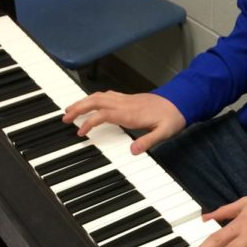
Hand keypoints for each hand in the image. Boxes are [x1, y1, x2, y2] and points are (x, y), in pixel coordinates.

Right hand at [62, 91, 185, 153]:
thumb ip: (148, 141)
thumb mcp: (164, 133)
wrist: (182, 102)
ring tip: (71, 110)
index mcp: (131, 113)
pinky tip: (91, 103)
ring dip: (83, 101)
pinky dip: (94, 98)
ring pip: (99, 96)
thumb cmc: (173, 118)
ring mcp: (126, 99)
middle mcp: (125, 104)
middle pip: (95, 101)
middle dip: (78, 108)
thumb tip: (133, 151)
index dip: (89, 123)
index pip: (103, 115)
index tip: (80, 133)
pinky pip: (107, 95)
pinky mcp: (129, 98)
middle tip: (64, 117)